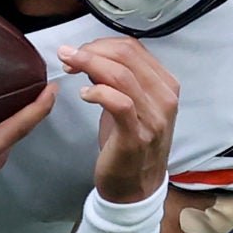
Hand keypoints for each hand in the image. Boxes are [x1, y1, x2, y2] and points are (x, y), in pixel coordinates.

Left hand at [60, 38, 177, 203]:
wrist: (136, 187)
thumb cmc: (129, 143)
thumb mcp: (129, 105)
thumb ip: (116, 80)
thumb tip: (91, 57)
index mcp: (165, 85)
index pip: (133, 48)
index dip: (100, 44)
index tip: (77, 52)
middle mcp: (165, 98)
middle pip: (127, 56)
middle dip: (91, 51)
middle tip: (68, 56)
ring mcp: (154, 118)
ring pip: (121, 75)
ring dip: (89, 65)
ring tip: (69, 66)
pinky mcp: (137, 136)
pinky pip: (119, 103)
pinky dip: (98, 93)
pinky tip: (83, 94)